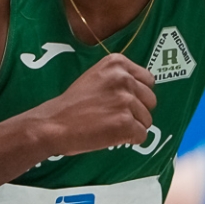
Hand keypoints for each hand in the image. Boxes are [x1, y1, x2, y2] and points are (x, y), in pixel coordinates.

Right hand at [30, 54, 157, 155]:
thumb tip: (143, 92)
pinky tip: (111, 135)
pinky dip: (129, 140)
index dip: (138, 95)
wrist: (53, 124)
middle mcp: (124, 78)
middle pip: (151, 100)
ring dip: (132, 126)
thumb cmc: (73, 104)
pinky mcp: (126, 123)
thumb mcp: (96, 77)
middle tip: (113, 116)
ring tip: (108, 125)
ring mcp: (126, 101)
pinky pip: (142, 136)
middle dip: (137, 111)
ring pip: (147, 120)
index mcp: (117, 63)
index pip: (148, 80)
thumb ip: (119, 79)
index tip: (121, 102)